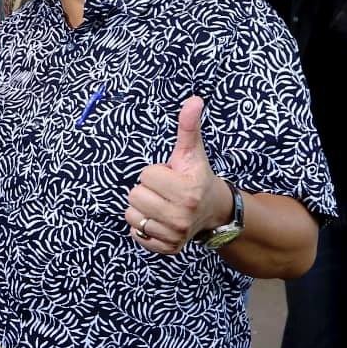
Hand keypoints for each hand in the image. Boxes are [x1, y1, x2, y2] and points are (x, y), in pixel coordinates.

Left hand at [124, 96, 233, 255]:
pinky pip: (136, 234)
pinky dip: (142, 227)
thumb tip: (193, 99)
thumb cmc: (197, 177)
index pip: (145, 175)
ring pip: (132, 215)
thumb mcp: (193, 152)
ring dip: (141, 208)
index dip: (155, 172)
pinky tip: (158, 219)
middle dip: (147, 190)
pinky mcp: (167, 248)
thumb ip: (188, 127)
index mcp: (187, 190)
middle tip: (165, 191)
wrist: (214, 211)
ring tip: (160, 204)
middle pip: (135, 196)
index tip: (170, 176)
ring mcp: (174, 234)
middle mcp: (182, 215)